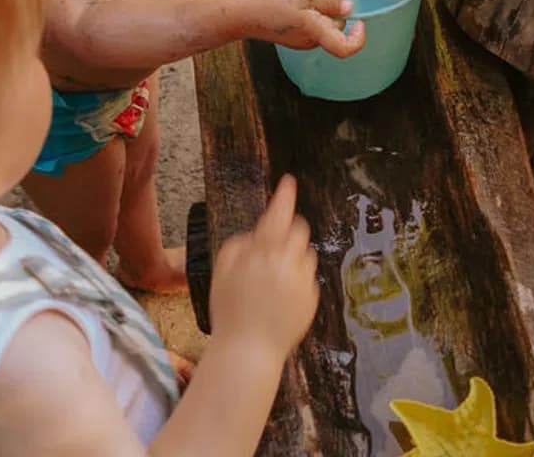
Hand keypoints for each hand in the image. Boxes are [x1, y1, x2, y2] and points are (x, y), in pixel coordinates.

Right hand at [209, 176, 318, 359]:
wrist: (249, 351)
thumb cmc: (230, 311)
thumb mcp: (221, 272)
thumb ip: (237, 246)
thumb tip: (253, 236)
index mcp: (263, 252)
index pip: (279, 213)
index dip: (284, 196)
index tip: (289, 182)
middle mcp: (288, 262)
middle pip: (298, 229)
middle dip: (287, 231)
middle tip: (271, 247)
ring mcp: (303, 280)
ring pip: (305, 253)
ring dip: (293, 256)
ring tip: (271, 280)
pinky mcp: (312, 298)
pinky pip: (308, 277)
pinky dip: (297, 279)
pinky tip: (279, 298)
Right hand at [250, 0, 365, 56]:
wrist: (243, 14)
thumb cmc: (269, 3)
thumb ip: (329, 2)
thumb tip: (350, 8)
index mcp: (316, 32)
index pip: (345, 48)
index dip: (358, 38)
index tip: (359, 23)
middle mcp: (311, 41)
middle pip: (336, 30)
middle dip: (334, 12)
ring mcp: (302, 41)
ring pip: (324, 27)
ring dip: (320, 11)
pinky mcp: (295, 38)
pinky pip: (312, 27)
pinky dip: (310, 14)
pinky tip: (295, 3)